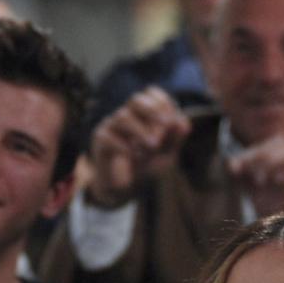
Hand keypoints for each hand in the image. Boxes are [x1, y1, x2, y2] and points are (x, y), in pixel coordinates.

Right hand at [88, 86, 191, 207]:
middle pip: (136, 99)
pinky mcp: (100, 140)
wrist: (124, 189)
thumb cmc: (145, 167)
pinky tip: (133, 156)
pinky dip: (124, 145)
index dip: (163, 103)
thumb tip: (183, 123)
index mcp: (143, 114)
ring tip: (153, 147)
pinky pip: (108, 136)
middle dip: (152, 111)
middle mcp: (127, 115)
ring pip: (123, 117)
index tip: (171, 122)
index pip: (151, 94)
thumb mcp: (166, 155)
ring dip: (141, 131)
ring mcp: (111, 126)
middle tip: (163, 129)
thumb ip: (175, 139)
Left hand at [226, 134, 283, 216]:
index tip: (234, 169)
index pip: (265, 144)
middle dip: (261, 156)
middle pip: (280, 143)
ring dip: (273, 163)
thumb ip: (239, 175)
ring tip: (260, 181)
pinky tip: (275, 181)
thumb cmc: (269, 204)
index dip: (248, 154)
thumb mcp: (249, 188)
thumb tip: (231, 164)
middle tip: (250, 175)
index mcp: (279, 154)